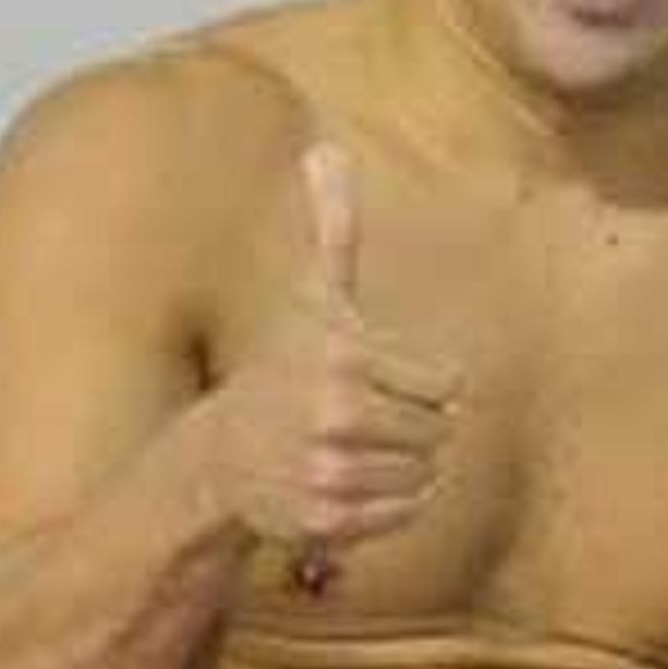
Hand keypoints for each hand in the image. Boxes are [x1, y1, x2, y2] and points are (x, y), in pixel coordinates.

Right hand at [194, 142, 461, 575]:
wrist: (221, 454)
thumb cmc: (283, 368)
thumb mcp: (313, 299)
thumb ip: (334, 227)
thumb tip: (326, 149)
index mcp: (344, 356)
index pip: (446, 385)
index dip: (422, 384)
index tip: (377, 379)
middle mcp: (336, 414)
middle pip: (440, 432)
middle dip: (413, 427)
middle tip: (365, 419)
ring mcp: (330, 470)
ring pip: (427, 475)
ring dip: (403, 467)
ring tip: (356, 450)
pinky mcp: (326, 519)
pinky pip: (403, 515)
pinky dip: (388, 506)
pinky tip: (349, 484)